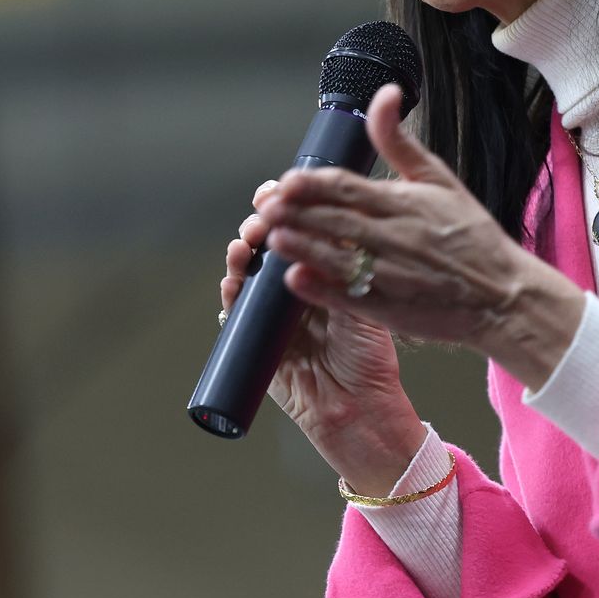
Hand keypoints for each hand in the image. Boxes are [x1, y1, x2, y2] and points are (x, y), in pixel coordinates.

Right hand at [222, 180, 424, 495]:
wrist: (358, 405)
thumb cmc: (368, 354)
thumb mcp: (361, 298)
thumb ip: (345, 263)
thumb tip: (335, 217)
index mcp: (319, 271)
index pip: (296, 228)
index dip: (283, 208)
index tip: (276, 192)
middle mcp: (291, 287)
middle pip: (265, 245)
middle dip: (257, 227)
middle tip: (259, 223)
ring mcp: (269, 312)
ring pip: (245, 273)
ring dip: (239, 257)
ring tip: (243, 250)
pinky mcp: (252, 338)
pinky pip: (234, 312)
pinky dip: (230, 296)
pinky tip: (233, 286)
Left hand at [257, 84, 586, 390]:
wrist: (503, 295)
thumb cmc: (470, 236)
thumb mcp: (439, 180)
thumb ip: (399, 141)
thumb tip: (384, 93)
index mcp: (405, 203)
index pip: (350, 187)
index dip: (315, 184)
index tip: (288, 180)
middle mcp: (397, 237)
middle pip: (338, 220)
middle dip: (299, 212)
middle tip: (267, 206)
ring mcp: (394, 274)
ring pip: (340, 258)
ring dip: (305, 247)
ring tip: (274, 237)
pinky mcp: (392, 308)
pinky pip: (351, 297)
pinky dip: (323, 288)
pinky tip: (296, 280)